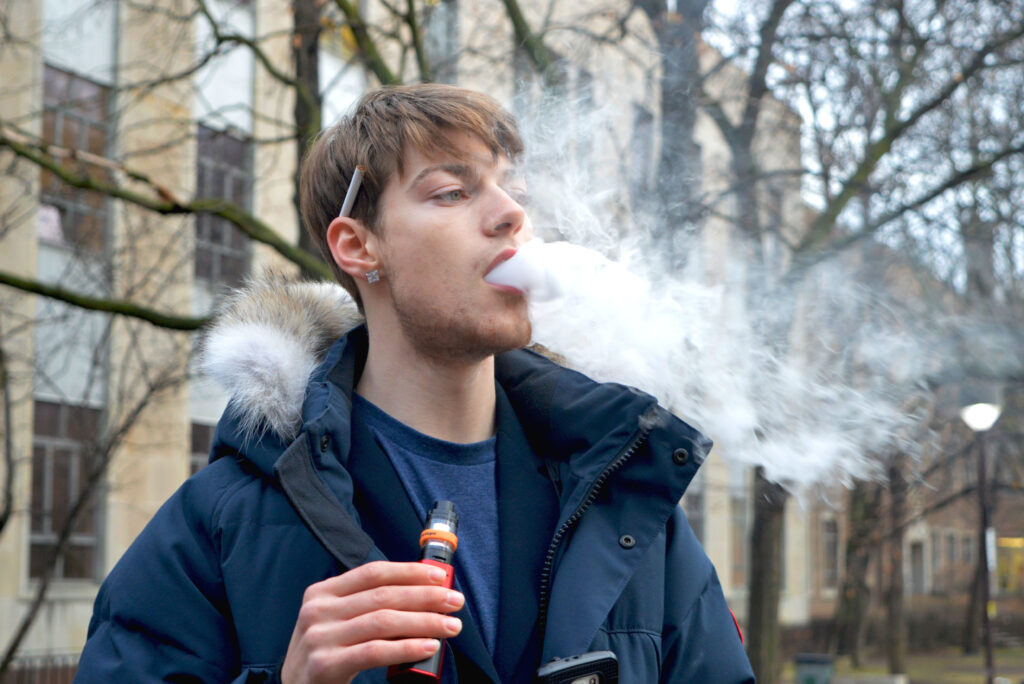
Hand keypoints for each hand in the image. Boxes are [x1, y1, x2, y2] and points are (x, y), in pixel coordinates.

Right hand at [280, 561, 464, 683]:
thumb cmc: (325, 654)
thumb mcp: (335, 622)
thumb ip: (366, 606)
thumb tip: (423, 594)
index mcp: (322, 592)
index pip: (373, 572)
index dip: (410, 572)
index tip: (440, 577)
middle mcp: (317, 611)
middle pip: (383, 596)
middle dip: (426, 596)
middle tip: (455, 602)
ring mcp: (319, 638)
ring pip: (383, 621)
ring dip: (424, 622)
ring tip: (450, 626)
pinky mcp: (325, 665)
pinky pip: (375, 651)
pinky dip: (407, 648)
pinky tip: (429, 646)